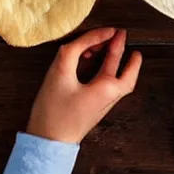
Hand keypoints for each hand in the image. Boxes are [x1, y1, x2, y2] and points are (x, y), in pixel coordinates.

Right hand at [27, 28, 141, 143]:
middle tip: (120, 35)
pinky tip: (93, 62)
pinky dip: (105, 71)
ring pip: (119, 78)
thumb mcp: (60, 73)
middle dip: (122, 50)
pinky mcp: (95, 107)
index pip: (115, 56)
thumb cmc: (53, 111)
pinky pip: (107, 84)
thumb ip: (75, 50)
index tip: (112, 29)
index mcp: (109, 87)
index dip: (113, 40)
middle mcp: (111, 96)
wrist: (47, 144)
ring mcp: (104, 103)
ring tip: (108, 45)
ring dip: (115, 61)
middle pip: (125, 70)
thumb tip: (88, 38)